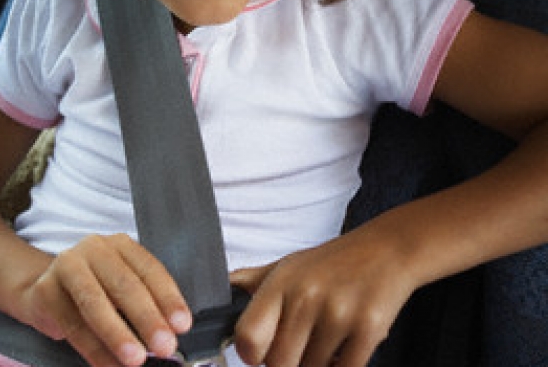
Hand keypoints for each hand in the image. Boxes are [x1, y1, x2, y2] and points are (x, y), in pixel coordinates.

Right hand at [18, 234, 191, 366]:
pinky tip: (109, 365)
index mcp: (121, 245)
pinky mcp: (46, 289)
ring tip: (135, 359)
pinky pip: (73, 324)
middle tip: (164, 346)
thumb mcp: (122, 288)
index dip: (168, 299)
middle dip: (147, 319)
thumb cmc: (95, 289)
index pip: (150, 270)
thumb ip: (146, 304)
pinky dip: (94, 350)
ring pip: (95, 303)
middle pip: (124, 284)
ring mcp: (67, 265)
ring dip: (118, 335)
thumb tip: (169, 334)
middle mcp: (95, 248)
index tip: (182, 325)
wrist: (45, 291)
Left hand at [230, 230, 418, 366]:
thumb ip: (251, 284)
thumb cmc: (332, 262)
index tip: (261, 353)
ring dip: (316, 365)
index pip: (248, 337)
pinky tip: (343, 349)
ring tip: (324, 343)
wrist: (388, 249)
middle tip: (298, 350)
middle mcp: (306, 297)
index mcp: (281, 283)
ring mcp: (338, 313)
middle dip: (286, 364)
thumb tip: (218, 294)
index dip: (251, 354)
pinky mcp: (369, 328)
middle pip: (279, 363)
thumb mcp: (287, 265)